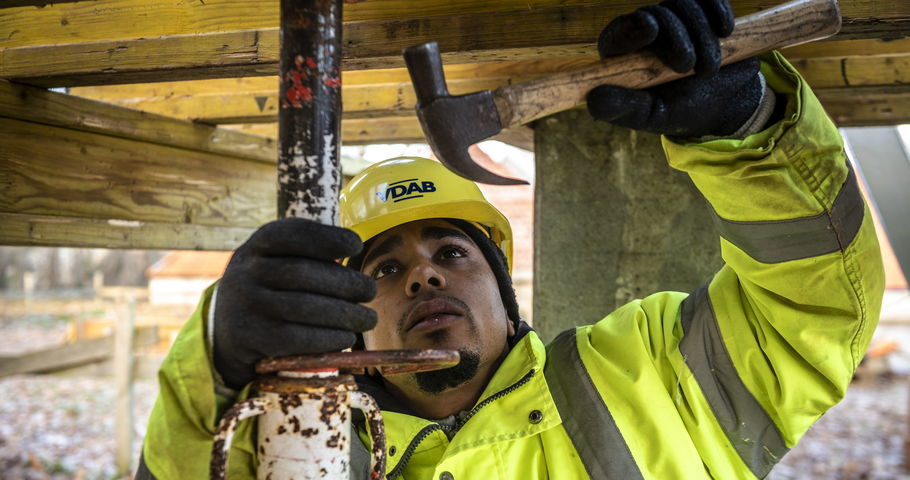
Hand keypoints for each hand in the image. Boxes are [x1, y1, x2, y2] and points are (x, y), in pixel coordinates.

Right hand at [213, 218, 376, 389]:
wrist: (226, 333)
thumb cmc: (269, 291)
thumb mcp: (274, 262)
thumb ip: (306, 255)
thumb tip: (355, 249)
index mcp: (257, 246)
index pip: (291, 234)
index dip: (326, 237)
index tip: (356, 245)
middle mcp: (246, 272)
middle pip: (304, 273)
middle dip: (346, 283)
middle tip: (370, 291)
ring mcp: (245, 305)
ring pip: (304, 308)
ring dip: (345, 315)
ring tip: (366, 319)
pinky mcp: (250, 337)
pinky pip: (297, 338)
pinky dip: (328, 339)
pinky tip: (346, 338)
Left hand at [587, 0, 763, 137]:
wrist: (724, 104)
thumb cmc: (680, 112)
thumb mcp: (652, 116)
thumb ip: (623, 108)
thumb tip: (594, 98)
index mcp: (623, 57)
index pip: (618, 32)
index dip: (632, 26)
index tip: (651, 30)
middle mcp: (644, 32)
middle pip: (655, 14)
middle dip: (678, 39)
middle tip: (690, 68)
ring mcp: (673, 18)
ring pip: (683, 4)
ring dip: (702, 35)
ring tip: (709, 68)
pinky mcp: (700, 10)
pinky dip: (718, 10)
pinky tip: (725, 30)